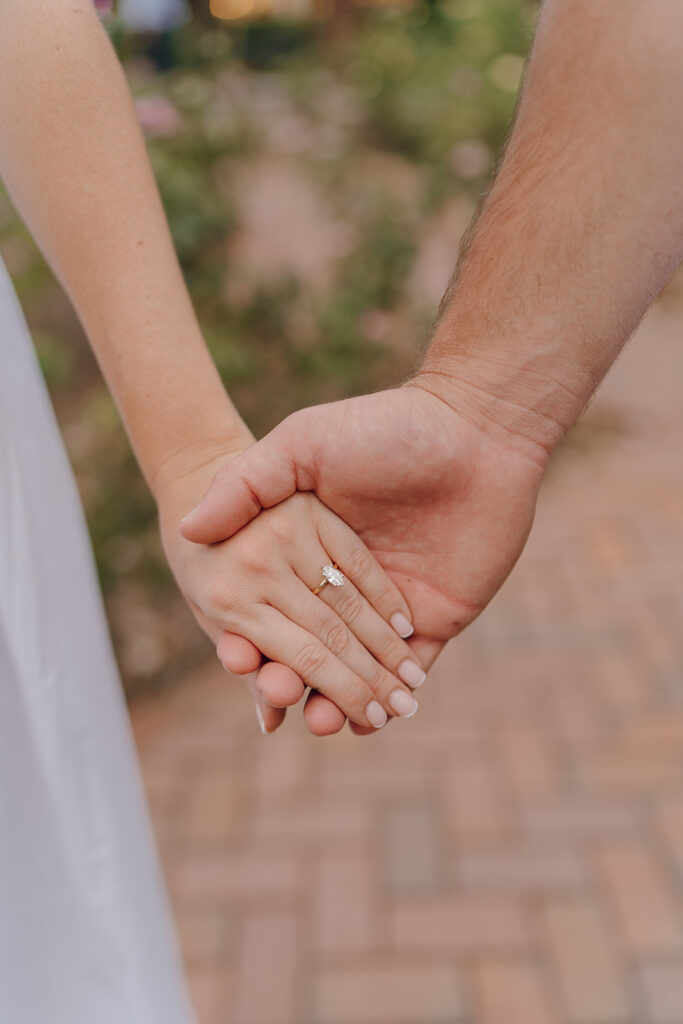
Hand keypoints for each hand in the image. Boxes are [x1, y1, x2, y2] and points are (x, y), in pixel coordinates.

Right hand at [180, 377, 548, 731]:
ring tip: (319, 722)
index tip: (235, 660)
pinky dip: (383, 699)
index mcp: (305, 548)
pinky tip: (361, 722)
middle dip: (292, 678)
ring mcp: (389, 607)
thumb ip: (245, 484)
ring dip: (334, 700)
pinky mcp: (433, 620)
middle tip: (279, 699)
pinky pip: (407, 671)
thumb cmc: (385, 429)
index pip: (270, 608)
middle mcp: (342, 582)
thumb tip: (187, 529)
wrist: (476, 429)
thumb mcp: (303, 445)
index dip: (251, 639)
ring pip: (354, 669)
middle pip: (309, 645)